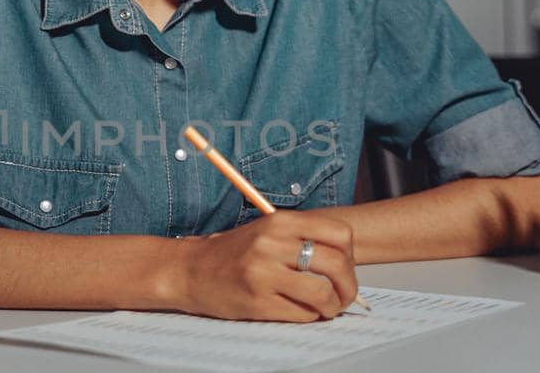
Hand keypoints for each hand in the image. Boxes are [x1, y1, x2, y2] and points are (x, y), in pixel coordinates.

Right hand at [170, 211, 357, 321]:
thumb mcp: (266, 232)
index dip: (350, 255)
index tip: (345, 266)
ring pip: (323, 294)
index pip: (339, 234)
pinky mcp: (257, 302)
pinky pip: (302, 314)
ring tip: (327, 308)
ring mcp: (264, 274)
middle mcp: (272, 244)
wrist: (189, 270)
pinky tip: (302, 312)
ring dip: (333, 306)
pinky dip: (310, 316)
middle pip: (337, 265)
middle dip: (348, 286)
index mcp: (280, 222)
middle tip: (345, 295)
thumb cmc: (230, 254)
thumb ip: (301, 239)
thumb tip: (343, 261)